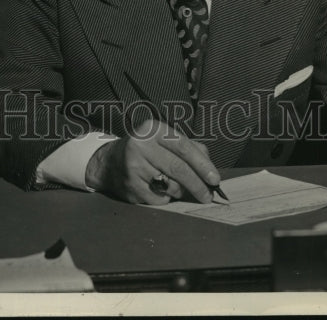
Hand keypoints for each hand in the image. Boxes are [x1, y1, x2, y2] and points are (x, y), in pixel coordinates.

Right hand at [84, 117, 220, 204]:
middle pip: (178, 168)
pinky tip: (158, 189)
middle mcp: (141, 145)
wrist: (111, 162)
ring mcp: (134, 166)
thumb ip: (190, 149)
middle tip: (208, 195)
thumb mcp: (165, 140)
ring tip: (176, 185)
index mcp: (153, 129)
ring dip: (181, 191)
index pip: (183, 147)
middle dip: (198, 184)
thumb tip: (210, 169)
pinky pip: (159, 198)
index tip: (215, 179)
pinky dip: (165, 198)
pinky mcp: (130, 186)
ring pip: (170, 185)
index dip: (202, 164)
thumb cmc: (147, 150)